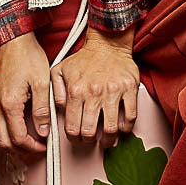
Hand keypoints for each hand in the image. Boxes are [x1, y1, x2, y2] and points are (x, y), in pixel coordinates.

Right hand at [0, 32, 51, 155]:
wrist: (13, 39)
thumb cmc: (28, 57)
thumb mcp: (42, 83)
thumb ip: (42, 110)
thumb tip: (43, 131)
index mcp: (9, 104)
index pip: (18, 138)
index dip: (33, 147)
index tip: (44, 145)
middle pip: (3, 141)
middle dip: (20, 150)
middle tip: (36, 148)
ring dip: (6, 144)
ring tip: (23, 143)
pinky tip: (8, 130)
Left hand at [51, 27, 139, 148]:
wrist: (107, 44)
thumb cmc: (84, 59)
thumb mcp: (59, 71)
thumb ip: (55, 92)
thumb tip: (58, 111)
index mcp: (76, 90)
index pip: (72, 126)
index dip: (73, 137)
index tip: (76, 138)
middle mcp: (94, 93)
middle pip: (90, 131)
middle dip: (88, 140)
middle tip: (89, 139)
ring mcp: (113, 92)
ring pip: (111, 128)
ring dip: (107, 140)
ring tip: (105, 140)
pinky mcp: (129, 89)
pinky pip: (130, 117)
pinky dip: (126, 128)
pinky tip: (120, 129)